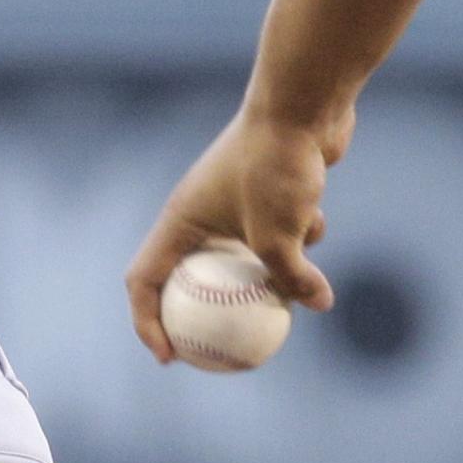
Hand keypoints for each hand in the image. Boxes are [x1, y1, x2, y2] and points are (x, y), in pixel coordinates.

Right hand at [124, 103, 352, 363]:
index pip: (144, 280)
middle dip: (214, 313)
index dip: (148, 324)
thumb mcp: (279, 235)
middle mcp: (199, 211)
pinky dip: (298, 234)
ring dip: (270, 269)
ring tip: (294, 286)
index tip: (173, 359)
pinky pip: (279, 231)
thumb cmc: (274, 166)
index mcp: (180, 221)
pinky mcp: (266, 192)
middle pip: (194, 276)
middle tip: (230, 351)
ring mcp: (232, 201)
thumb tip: (316, 303)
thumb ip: (290, 279)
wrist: (299, 103)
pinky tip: (317, 218)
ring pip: (244, 256)